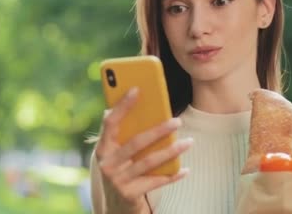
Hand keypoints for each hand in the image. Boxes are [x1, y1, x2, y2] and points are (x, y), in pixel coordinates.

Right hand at [95, 87, 191, 213]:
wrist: (115, 206)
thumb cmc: (120, 169)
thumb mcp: (115, 152)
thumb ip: (120, 131)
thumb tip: (128, 101)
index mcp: (102, 147)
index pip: (110, 122)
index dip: (122, 105)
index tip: (137, 89)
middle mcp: (107, 164)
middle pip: (136, 142)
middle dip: (158, 130)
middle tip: (177, 121)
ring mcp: (118, 180)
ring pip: (149, 162)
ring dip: (171, 151)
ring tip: (188, 142)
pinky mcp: (130, 194)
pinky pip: (156, 181)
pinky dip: (172, 175)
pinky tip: (185, 169)